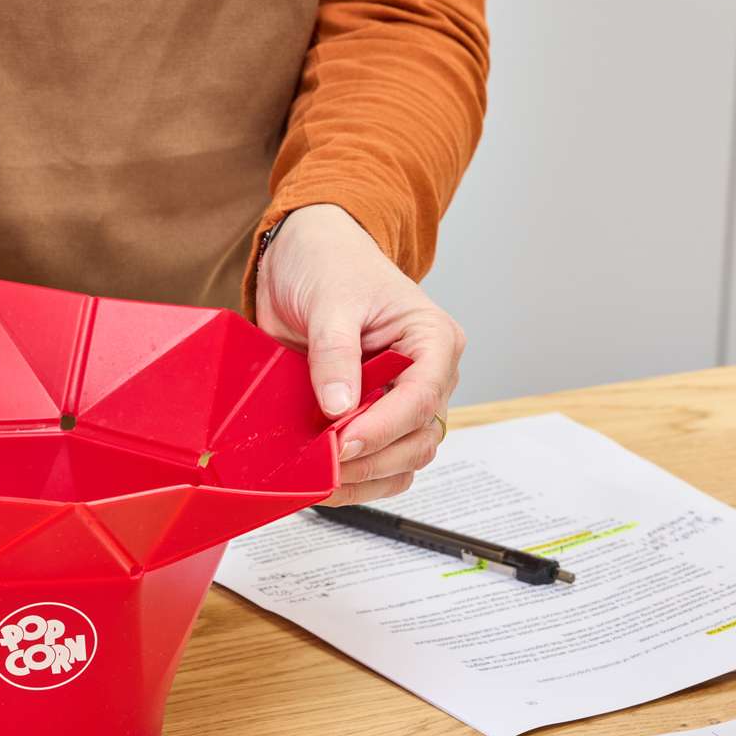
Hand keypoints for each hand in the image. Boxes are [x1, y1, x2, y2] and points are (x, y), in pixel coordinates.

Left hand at [256, 204, 464, 504]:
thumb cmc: (329, 264)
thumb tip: (339, 406)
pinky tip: (323, 479)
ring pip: (403, 460)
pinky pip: (378, 461)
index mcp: (432, 340)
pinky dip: (354, 477)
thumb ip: (335, 353)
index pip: (421, 397)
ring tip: (320, 479)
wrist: (302, 256)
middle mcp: (425, 375)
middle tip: (325, 466)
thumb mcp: (330, 300)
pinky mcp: (371, 415)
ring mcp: (398, 399)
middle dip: (373, 458)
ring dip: (364, 477)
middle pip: (419, 439)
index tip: (343, 442)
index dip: (384, 427)